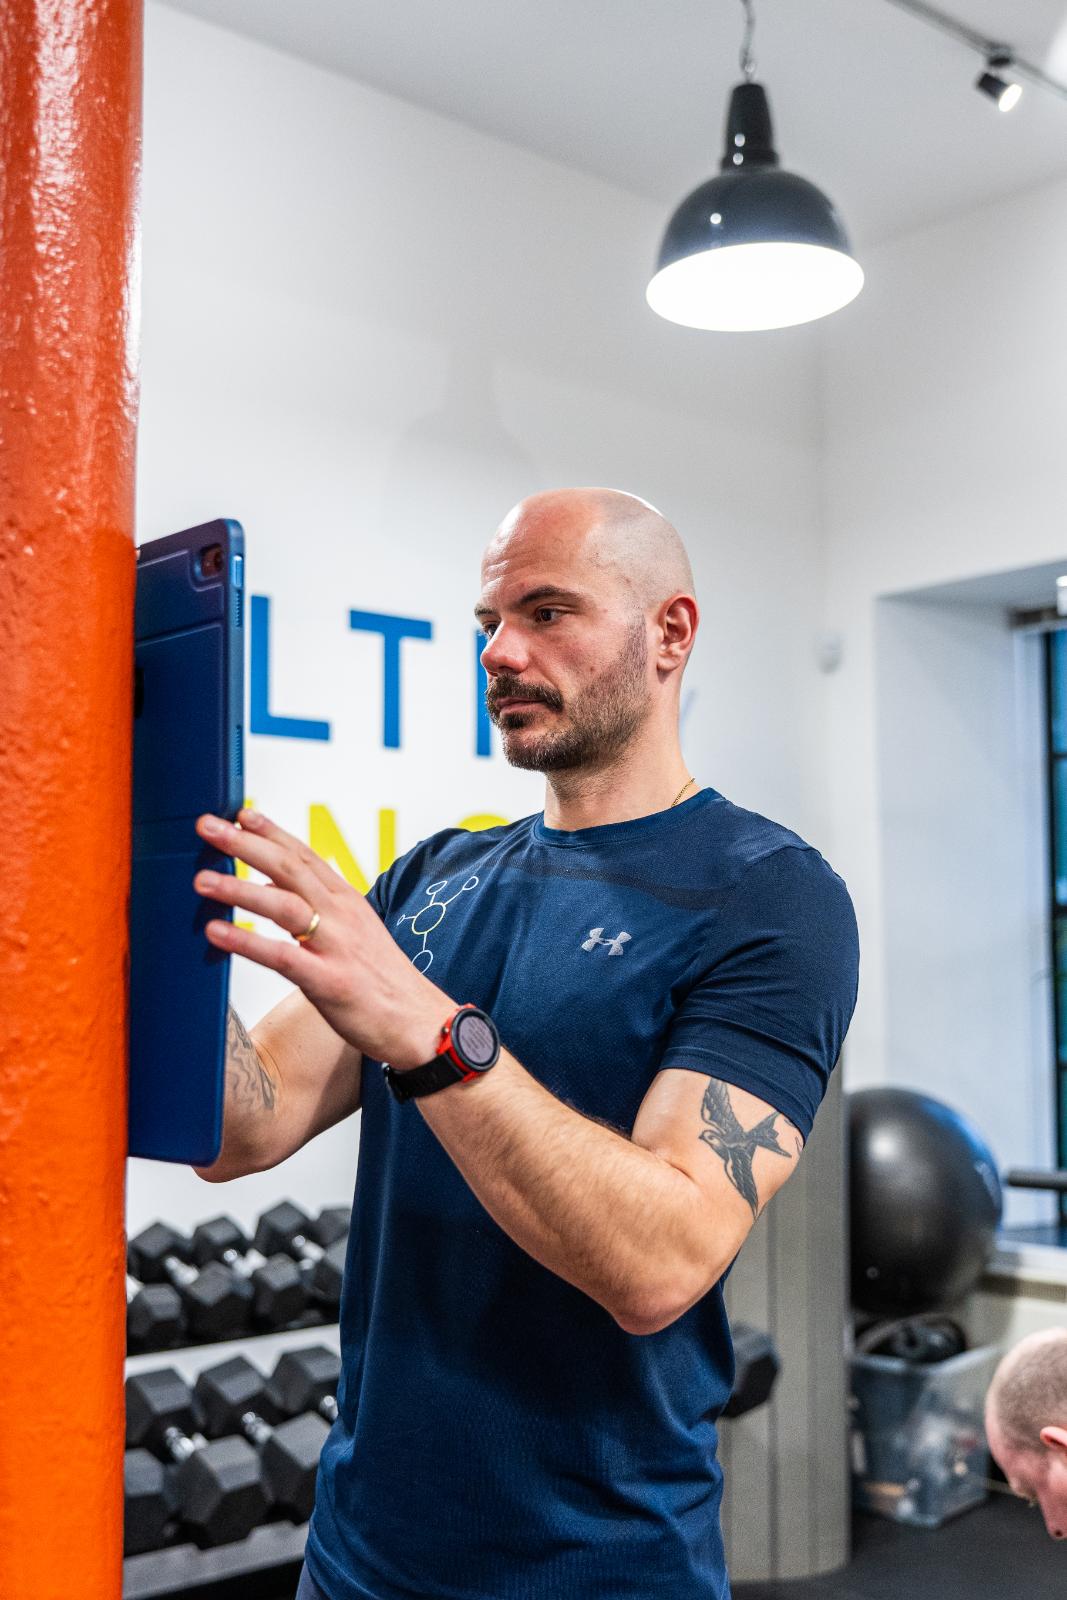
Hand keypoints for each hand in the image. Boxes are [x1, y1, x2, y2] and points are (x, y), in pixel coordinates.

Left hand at [192, 808, 453, 1066]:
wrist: (420, 1022)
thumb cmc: (382, 981)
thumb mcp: (352, 933)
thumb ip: (312, 909)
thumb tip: (268, 889)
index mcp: (347, 901)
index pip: (304, 856)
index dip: (271, 832)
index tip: (240, 813)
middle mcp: (341, 915)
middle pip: (289, 869)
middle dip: (246, 844)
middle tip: (207, 826)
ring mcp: (336, 947)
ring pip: (283, 906)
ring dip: (240, 890)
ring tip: (202, 880)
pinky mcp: (329, 982)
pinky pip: (281, 957)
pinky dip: (246, 943)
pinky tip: (215, 933)